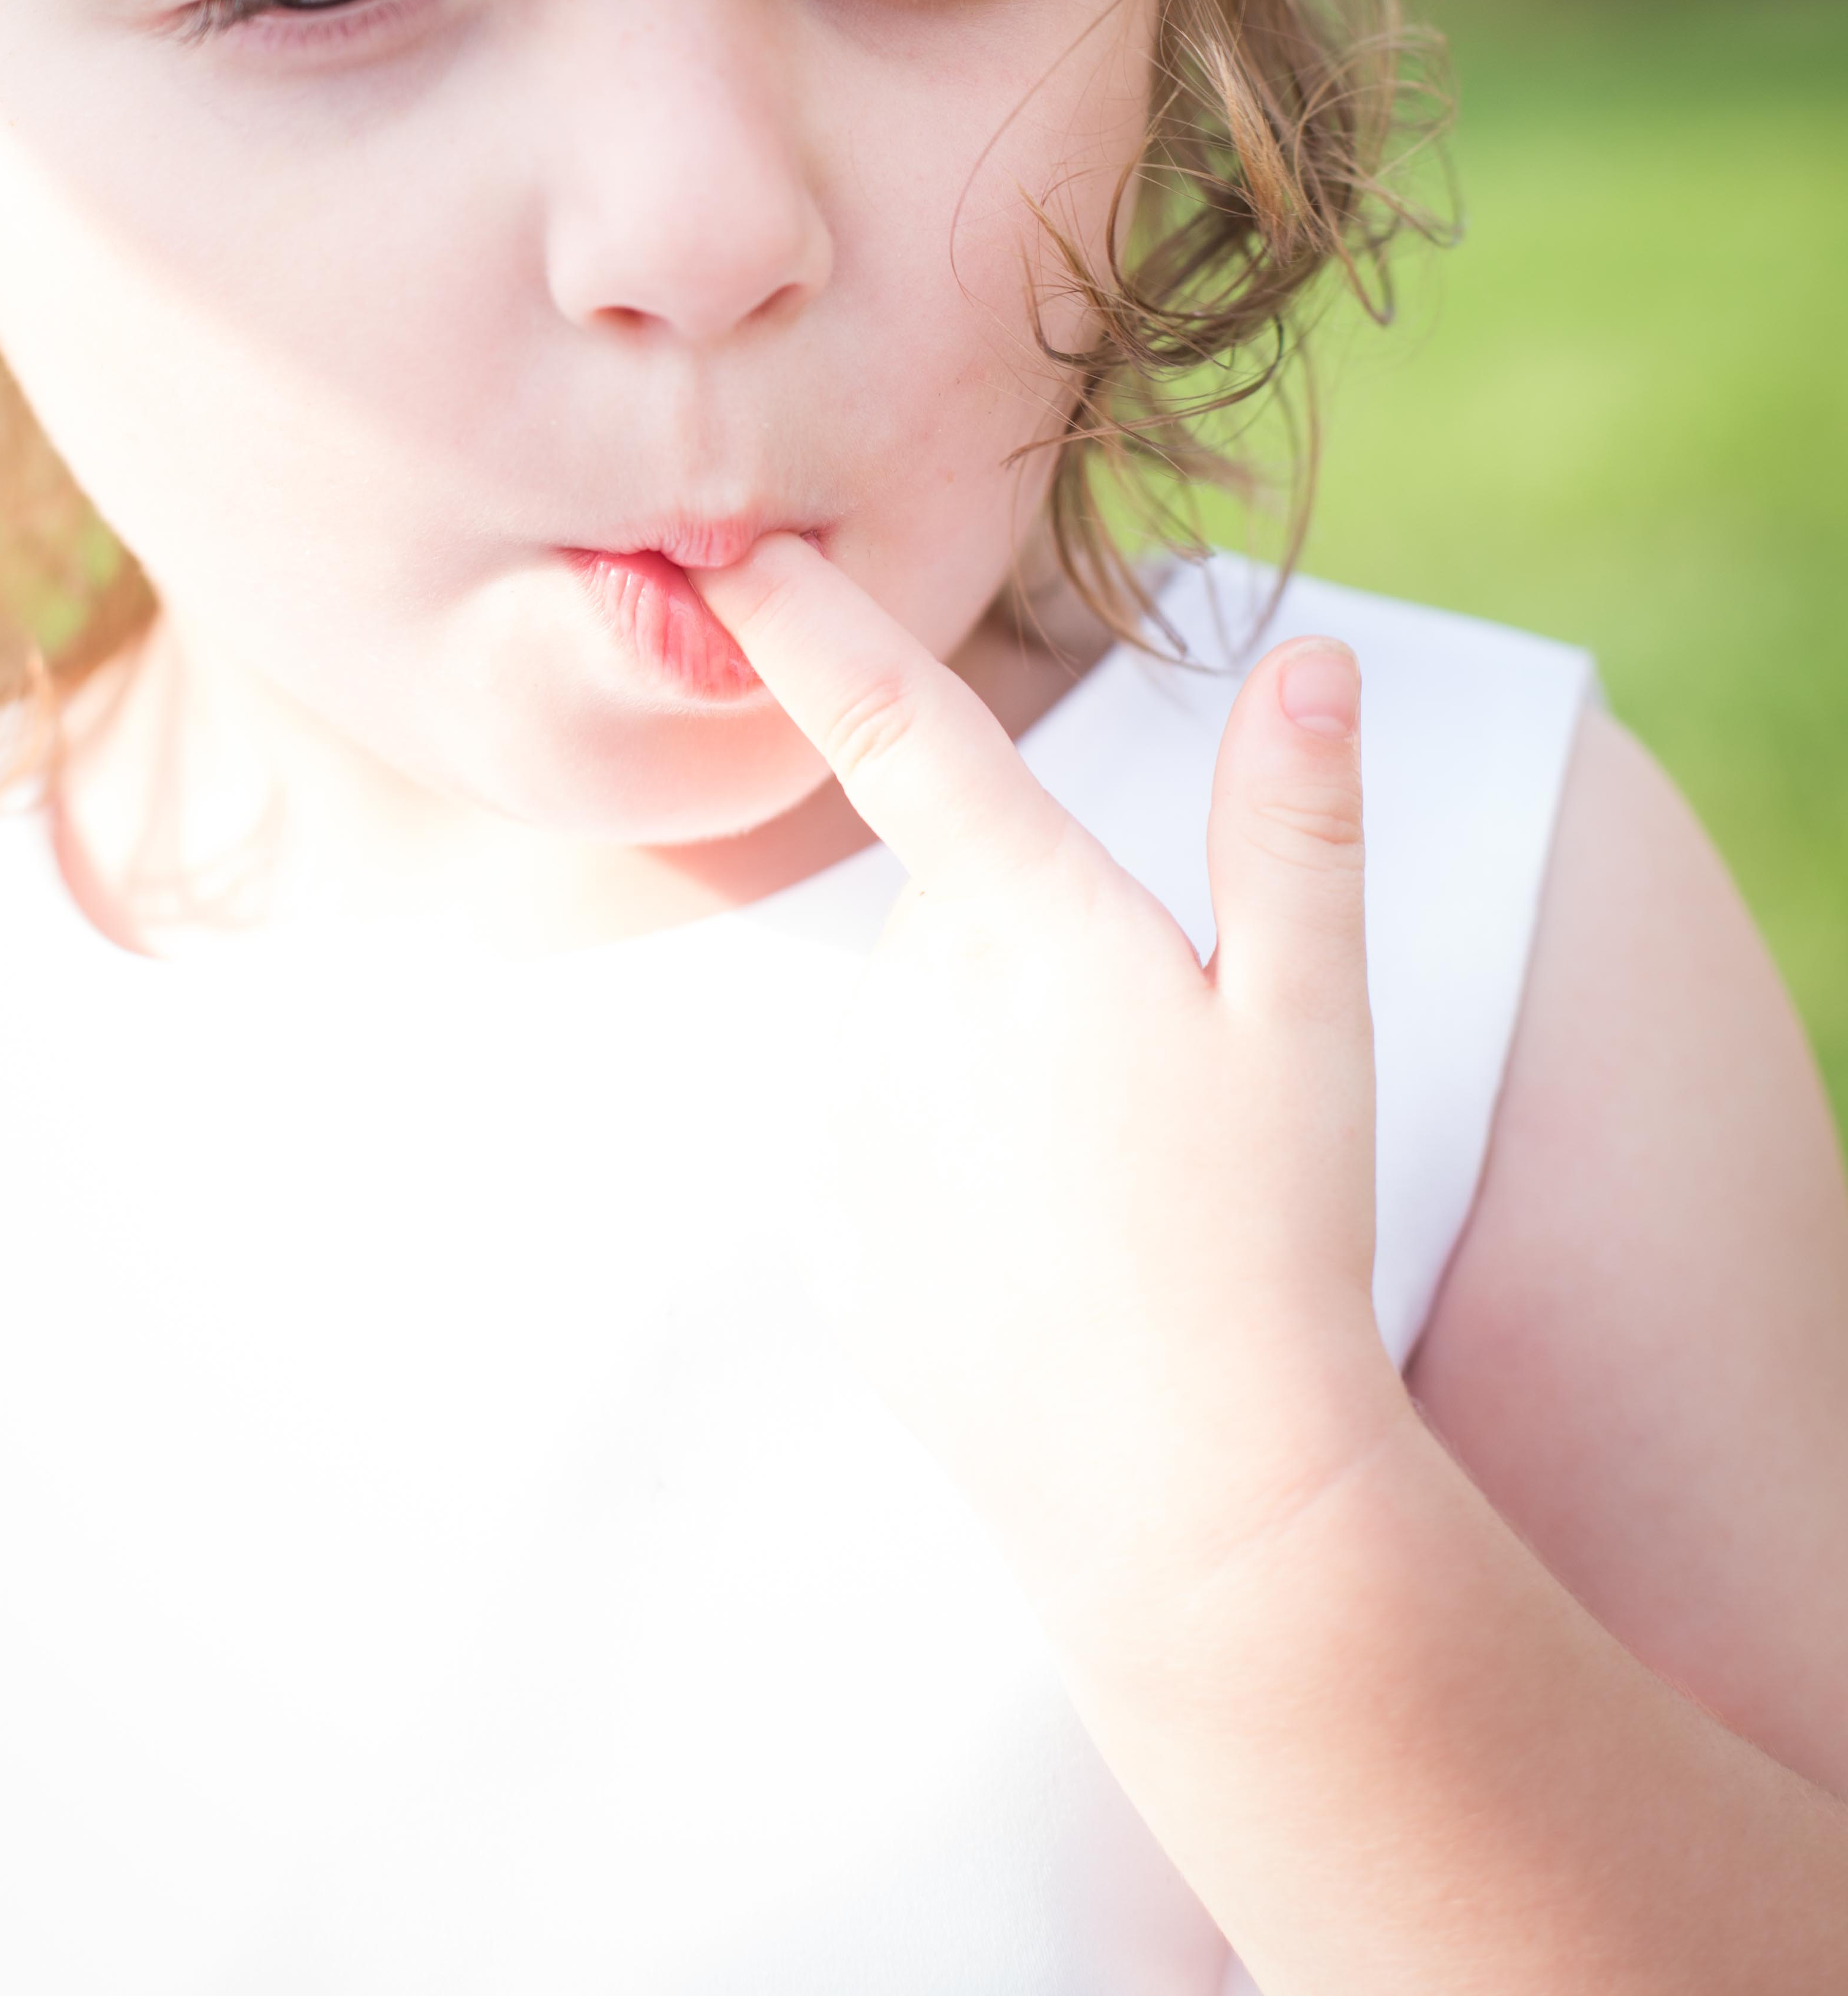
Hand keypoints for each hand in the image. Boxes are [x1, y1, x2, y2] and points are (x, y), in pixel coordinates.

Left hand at [698, 536, 1412, 1706]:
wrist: (1194, 1495)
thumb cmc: (1271, 1242)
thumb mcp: (1312, 1020)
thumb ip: (1295, 825)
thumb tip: (1311, 656)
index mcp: (1035, 927)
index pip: (905, 729)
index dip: (813, 627)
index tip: (738, 554)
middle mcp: (914, 999)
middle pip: (955, 908)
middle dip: (1034, 953)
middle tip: (1148, 1090)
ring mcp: (854, 1116)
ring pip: (920, 1025)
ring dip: (995, 1065)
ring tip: (1104, 1189)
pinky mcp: (824, 1224)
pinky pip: (881, 1138)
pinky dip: (949, 1166)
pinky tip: (1036, 1247)